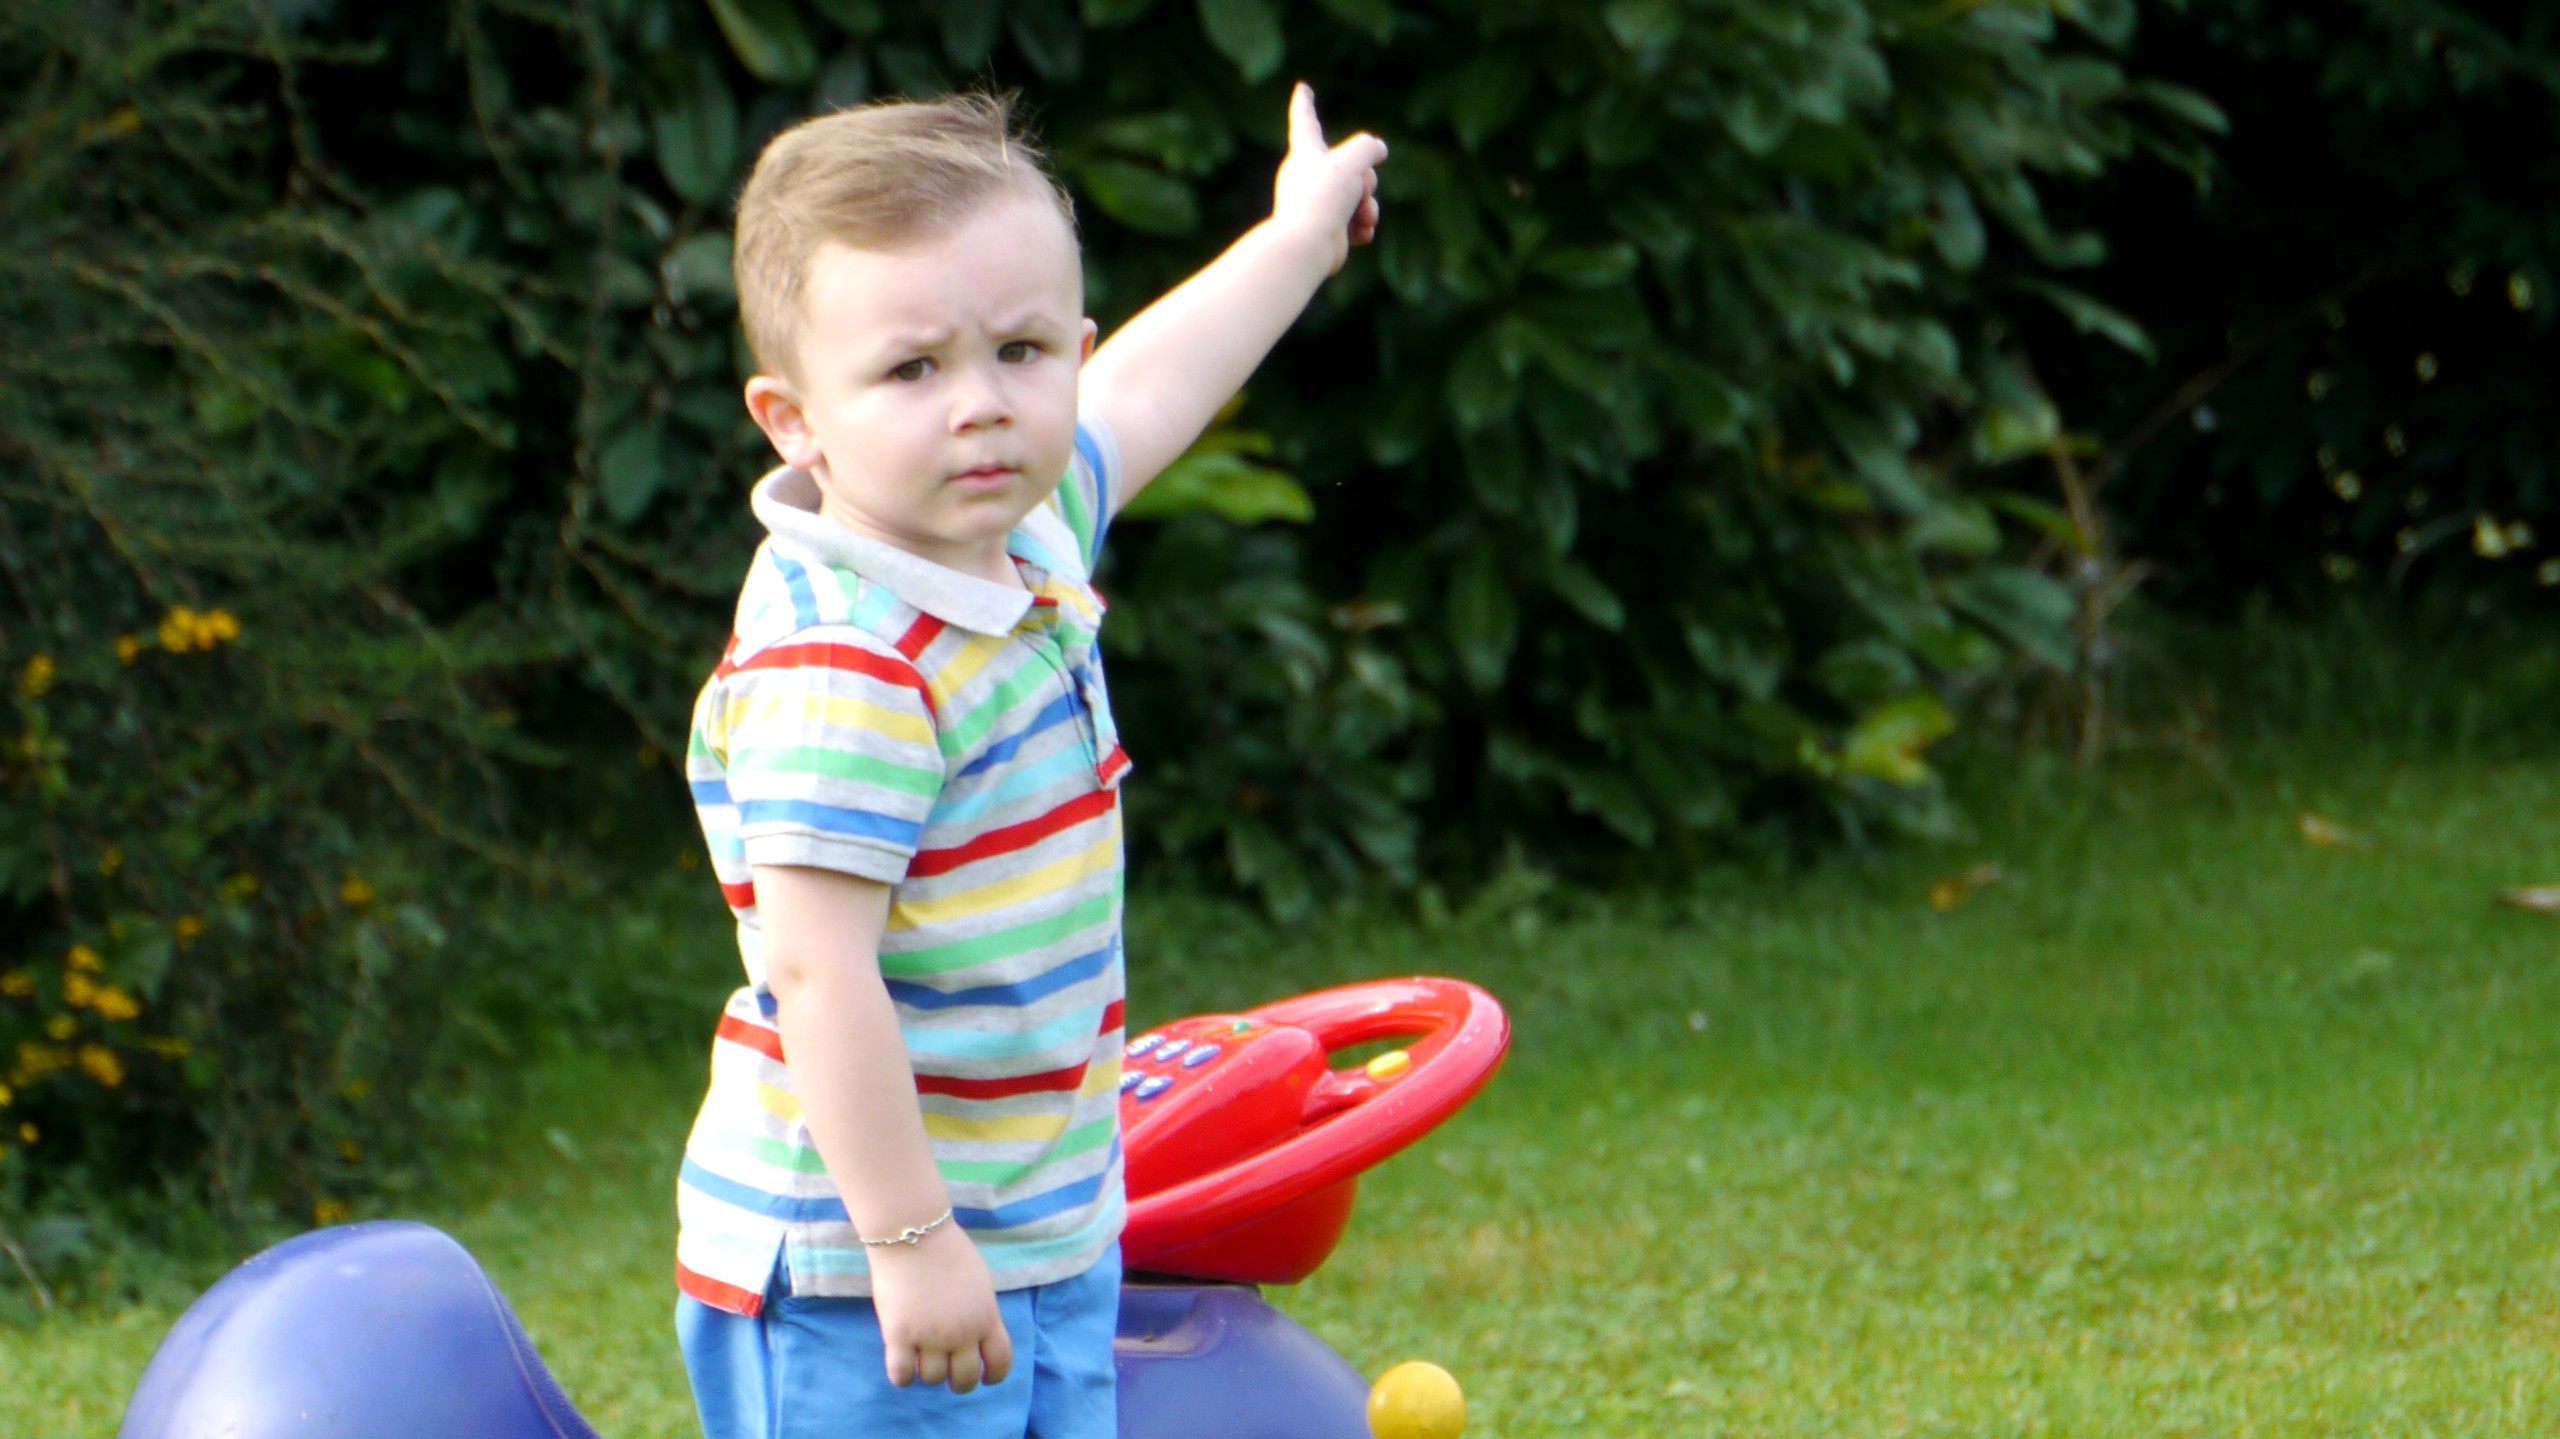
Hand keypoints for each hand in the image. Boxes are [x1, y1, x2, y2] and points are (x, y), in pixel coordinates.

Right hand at [866, 1222, 1013, 1392]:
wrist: (913, 1233)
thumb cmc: (946, 1250)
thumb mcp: (979, 1282)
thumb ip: (981, 1311)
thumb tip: (978, 1336)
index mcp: (986, 1317)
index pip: (1000, 1362)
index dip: (993, 1376)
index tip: (984, 1378)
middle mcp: (962, 1332)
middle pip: (965, 1379)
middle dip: (958, 1382)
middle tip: (948, 1373)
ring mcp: (930, 1336)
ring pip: (932, 1379)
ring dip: (927, 1373)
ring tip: (921, 1357)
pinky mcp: (899, 1335)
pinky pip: (901, 1375)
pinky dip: (902, 1376)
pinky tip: (901, 1362)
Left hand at [1272, 82, 1386, 274]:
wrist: (1307, 245)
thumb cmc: (1323, 198)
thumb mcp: (1352, 161)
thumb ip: (1367, 147)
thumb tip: (1377, 150)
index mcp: (1304, 153)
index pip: (1304, 119)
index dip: (1304, 102)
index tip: (1302, 87)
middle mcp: (1307, 176)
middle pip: (1352, 165)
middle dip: (1367, 178)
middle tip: (1358, 190)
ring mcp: (1317, 204)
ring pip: (1359, 195)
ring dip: (1369, 206)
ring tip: (1361, 217)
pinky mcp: (1326, 229)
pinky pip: (1356, 220)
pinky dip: (1363, 226)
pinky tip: (1360, 234)